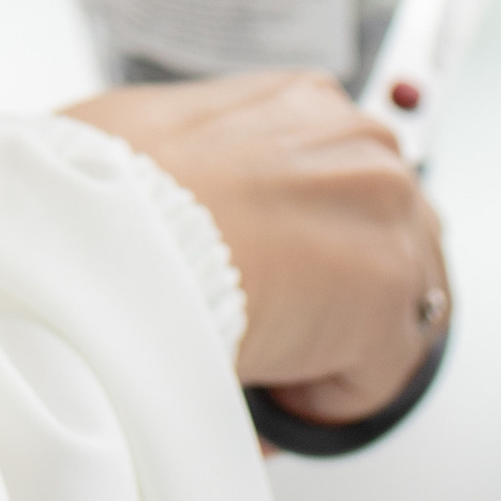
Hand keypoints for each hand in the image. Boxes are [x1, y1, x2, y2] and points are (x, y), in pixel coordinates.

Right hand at [68, 69, 448, 422]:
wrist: (115, 235)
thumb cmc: (106, 186)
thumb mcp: (139, 131)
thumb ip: (186, 151)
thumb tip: (165, 190)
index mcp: (303, 102)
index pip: (346, 182)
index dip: (311, 246)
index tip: (277, 281)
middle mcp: (359, 146)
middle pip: (387, 238)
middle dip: (340, 296)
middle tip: (275, 330)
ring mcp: (386, 214)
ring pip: (394, 307)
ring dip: (339, 346)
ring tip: (266, 363)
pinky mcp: (390, 291)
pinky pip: (378, 373)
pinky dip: (326, 398)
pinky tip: (269, 385)